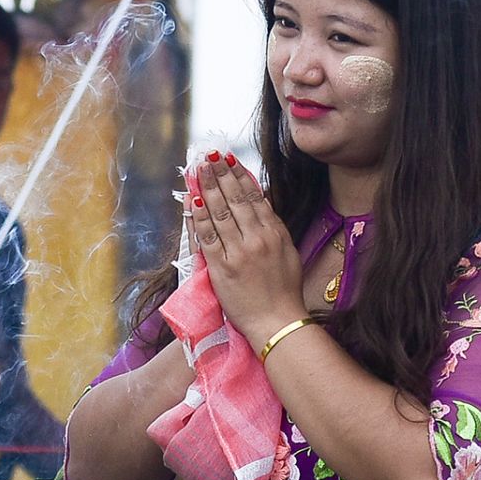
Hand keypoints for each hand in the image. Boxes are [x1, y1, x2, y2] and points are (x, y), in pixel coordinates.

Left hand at [190, 155, 304, 345]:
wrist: (278, 323)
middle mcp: (257, 239)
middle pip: (235, 200)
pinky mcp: (222, 269)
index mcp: (274, 233)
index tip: (229, 159)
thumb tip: (260, 203)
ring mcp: (239, 253)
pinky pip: (207, 238)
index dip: (240, 176)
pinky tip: (193, 201)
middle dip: (221, 175)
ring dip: (208, 189)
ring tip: (199, 171)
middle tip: (209, 156)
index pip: (254, 197)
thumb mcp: (287, 252)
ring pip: (219, 214)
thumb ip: (273, 227)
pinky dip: (199, 218)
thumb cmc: (284, 291)